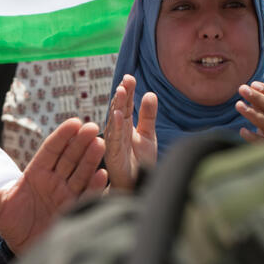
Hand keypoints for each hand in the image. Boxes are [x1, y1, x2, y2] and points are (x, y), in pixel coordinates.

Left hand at [0, 119, 106, 254]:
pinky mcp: (75, 210)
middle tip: (92, 127)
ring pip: (81, 172)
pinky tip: (101, 174)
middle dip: (80, 142)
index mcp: (36, 174)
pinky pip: (86, 195)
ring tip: (99, 143)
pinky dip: (94, 186)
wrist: (26, 250)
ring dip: (90, 159)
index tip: (74, 123)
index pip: (51, 150)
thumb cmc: (13, 225)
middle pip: (69, 157)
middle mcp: (54, 181)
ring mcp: (66, 195)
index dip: (62, 137)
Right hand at [104, 74, 157, 191]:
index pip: (125, 104)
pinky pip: (114, 138)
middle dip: (122, 94)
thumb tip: (150, 93)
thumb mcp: (148, 135)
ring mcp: (114, 142)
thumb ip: (148, 116)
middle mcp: (117, 131)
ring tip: (121, 91)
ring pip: (114, 121)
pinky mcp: (113, 155)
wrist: (137, 186)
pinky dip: (115, 126)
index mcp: (125, 125)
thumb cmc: (140, 161)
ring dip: (117, 106)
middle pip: (118, 109)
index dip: (127, 91)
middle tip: (126, 80)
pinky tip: (117, 115)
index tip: (130, 77)